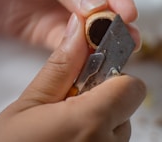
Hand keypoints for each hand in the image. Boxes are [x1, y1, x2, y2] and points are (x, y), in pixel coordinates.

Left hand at [0, 0, 139, 49]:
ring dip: (104, 44)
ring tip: (117, 55)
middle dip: (119, 26)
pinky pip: (73, 47)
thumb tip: (98, 8)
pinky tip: (91, 62)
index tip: (128, 13)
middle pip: (108, 11)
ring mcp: (70, 16)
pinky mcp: (55, 34)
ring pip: (93, 32)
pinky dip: (81, 55)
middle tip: (130, 40)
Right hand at [0, 14, 145, 141]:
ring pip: (120, 125)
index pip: (131, 86)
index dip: (113, 75)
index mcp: (90, 122)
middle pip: (127, 104)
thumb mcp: (29, 103)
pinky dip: (98, 135)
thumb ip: (61, 66)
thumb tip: (79, 30)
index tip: (91, 75)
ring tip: (67, 124)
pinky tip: (71, 137)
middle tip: (71, 102)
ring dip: (100, 118)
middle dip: (104, 96)